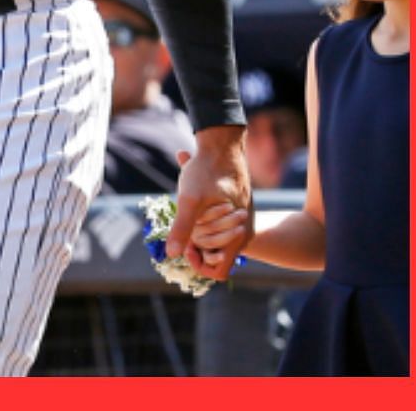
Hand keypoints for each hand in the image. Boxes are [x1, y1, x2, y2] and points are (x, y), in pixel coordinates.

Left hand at [167, 125, 252, 279]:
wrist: (222, 144)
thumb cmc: (207, 170)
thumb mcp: (189, 199)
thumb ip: (182, 228)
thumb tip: (171, 254)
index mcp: (238, 235)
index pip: (219, 272)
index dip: (200, 264)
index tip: (187, 245)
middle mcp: (244, 232)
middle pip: (216, 257)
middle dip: (198, 246)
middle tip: (186, 226)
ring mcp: (243, 222)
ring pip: (218, 242)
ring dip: (201, 233)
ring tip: (190, 214)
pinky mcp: (238, 211)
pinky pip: (221, 228)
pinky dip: (207, 221)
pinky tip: (197, 205)